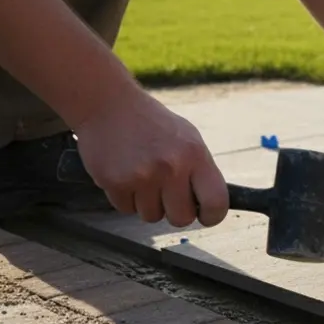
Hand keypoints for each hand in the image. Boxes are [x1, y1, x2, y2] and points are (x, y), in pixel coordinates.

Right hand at [72, 90, 229, 227]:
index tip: (204, 215)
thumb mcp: (188, 138)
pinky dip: (125, 198)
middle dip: (175, 211)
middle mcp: (171, 167)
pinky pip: (126, 209)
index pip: (216, 203)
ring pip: (152, 216)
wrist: (106, 104)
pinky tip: (124, 174)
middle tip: (167, 194)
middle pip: (181, 219)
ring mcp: (142, 176)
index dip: (212, 216)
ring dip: (147, 203)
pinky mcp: (114, 182)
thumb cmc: (152, 124)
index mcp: (195, 155)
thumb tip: (211, 205)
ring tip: (142, 177)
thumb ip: (200, 170)